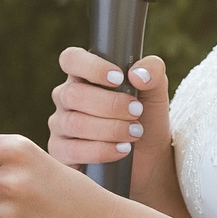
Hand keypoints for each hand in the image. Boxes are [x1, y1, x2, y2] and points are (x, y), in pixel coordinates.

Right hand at [48, 49, 169, 168]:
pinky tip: (122, 149)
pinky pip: (73, 150)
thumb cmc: (147, 118)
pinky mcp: (61, 152)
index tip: (119, 78)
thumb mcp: (156, 91)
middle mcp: (66, 97)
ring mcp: (61, 125)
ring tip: (135, 132)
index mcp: (84, 75)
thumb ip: (153, 71)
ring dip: (110, 128)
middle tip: (136, 111)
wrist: (149, 158)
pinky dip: (102, 150)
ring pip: (74, 123)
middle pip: (73, 94)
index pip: (71, 59)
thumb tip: (137, 74)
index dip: (91, 67)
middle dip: (110, 104)